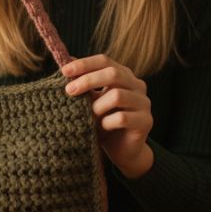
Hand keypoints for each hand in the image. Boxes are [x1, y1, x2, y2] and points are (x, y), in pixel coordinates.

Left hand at [63, 54, 153, 178]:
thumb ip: (84, 83)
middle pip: (113, 73)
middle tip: (69, 91)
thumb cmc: (103, 122)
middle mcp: (137, 85)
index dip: (84, 64)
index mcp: (124, 75)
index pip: (105, 61)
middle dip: (88, 80)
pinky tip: (102, 128)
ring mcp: (144, 103)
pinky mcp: (145, 121)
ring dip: (97, 106)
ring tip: (88, 115)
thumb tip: (67, 63)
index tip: (64, 71)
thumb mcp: (91, 100)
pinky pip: (122, 118)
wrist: (121, 150)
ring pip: (118, 96)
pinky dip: (106, 122)